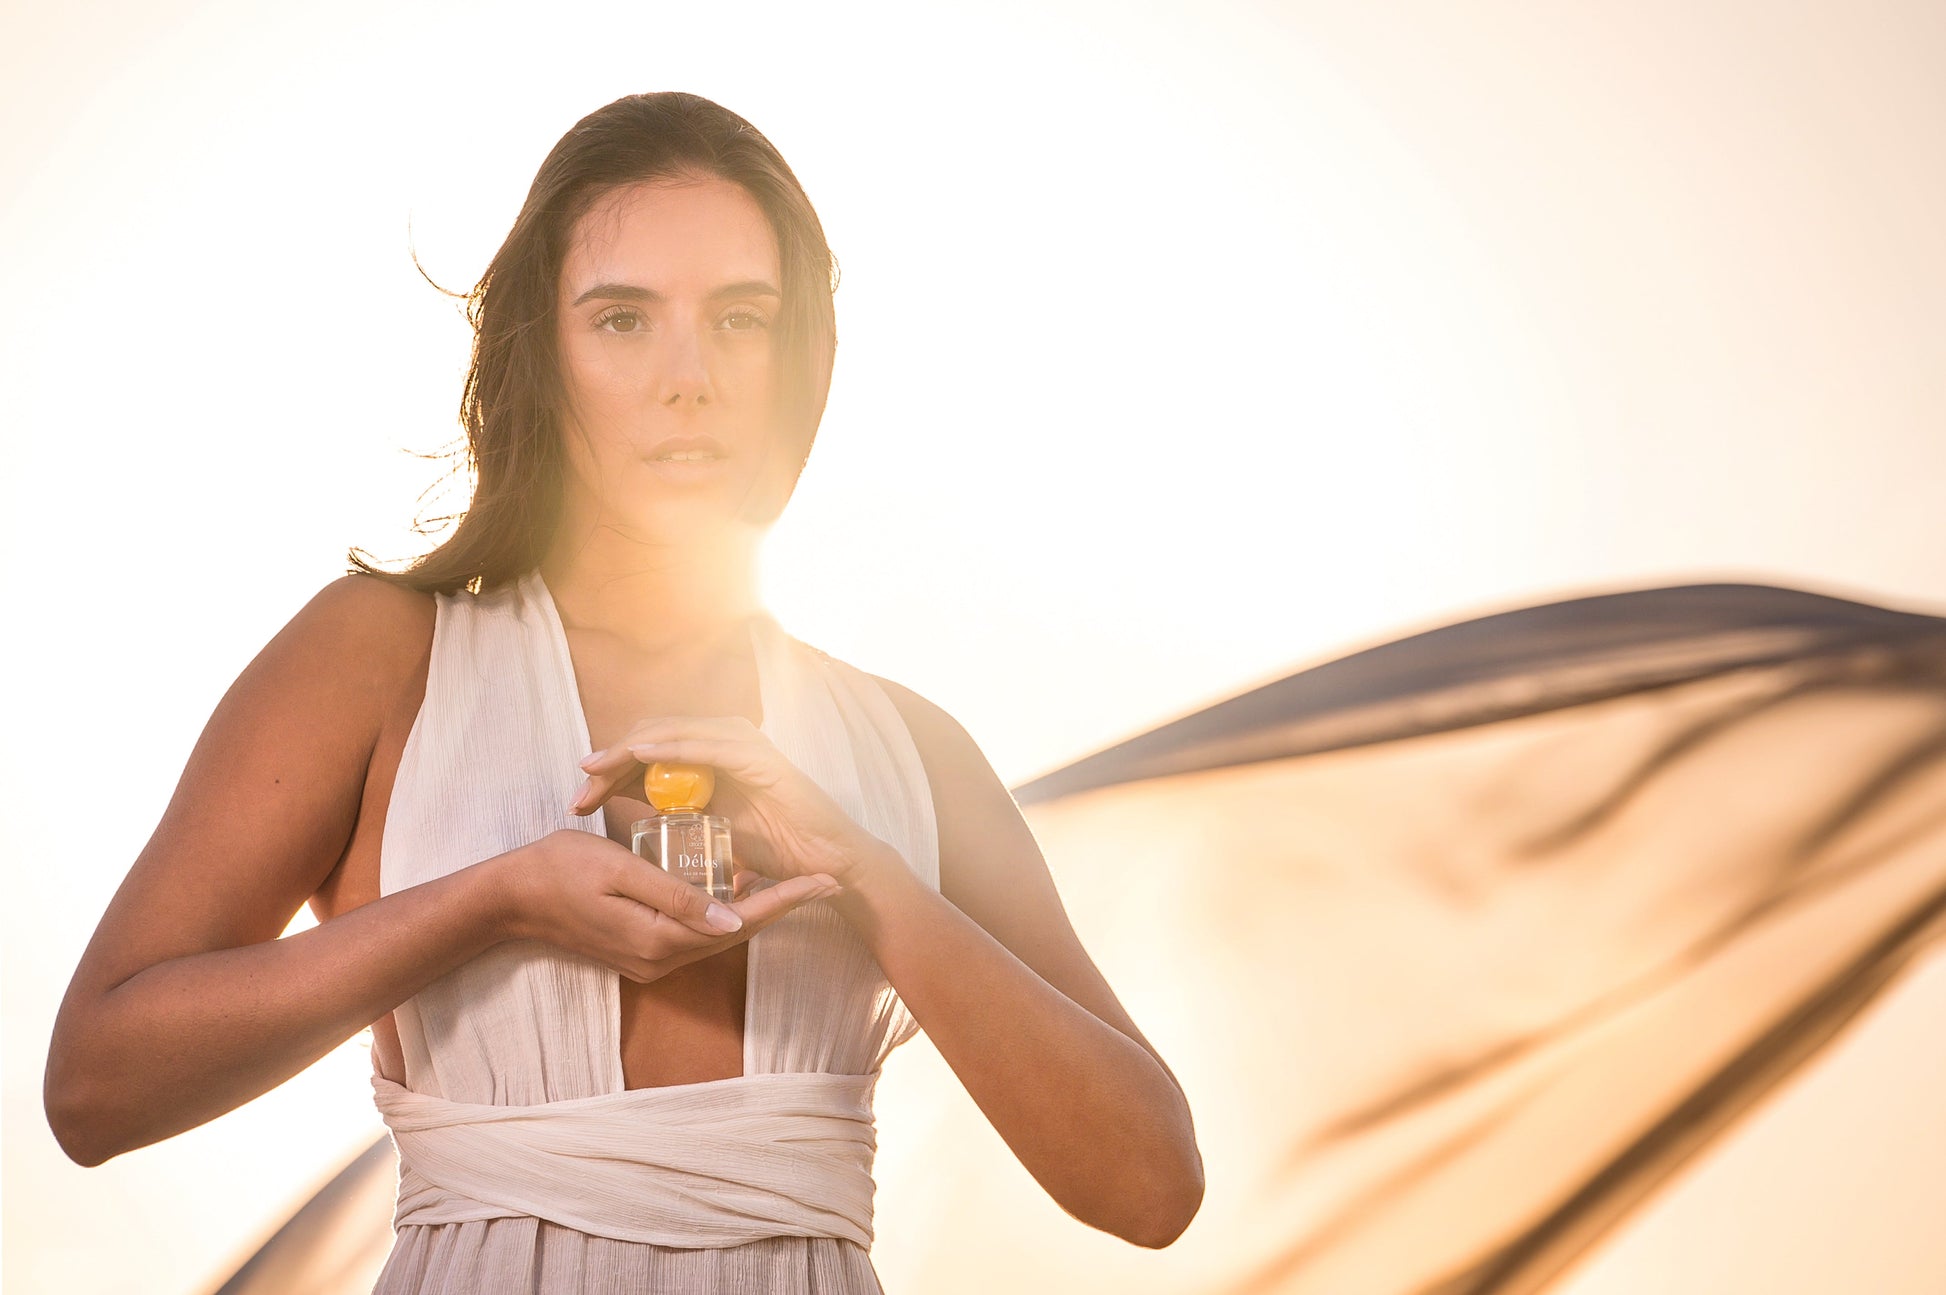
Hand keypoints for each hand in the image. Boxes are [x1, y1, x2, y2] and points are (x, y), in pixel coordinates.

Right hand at [492, 828, 839, 982]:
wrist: (512, 898)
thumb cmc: (561, 870)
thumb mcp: (620, 871)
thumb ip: (676, 897)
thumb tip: (735, 921)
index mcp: (660, 940)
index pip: (740, 922)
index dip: (787, 900)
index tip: (825, 880)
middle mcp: (661, 959)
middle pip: (738, 933)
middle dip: (783, 905)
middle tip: (824, 878)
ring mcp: (652, 960)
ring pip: (719, 935)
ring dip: (756, 910)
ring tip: (794, 879)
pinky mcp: (643, 952)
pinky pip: (696, 934)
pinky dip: (723, 912)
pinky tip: (739, 888)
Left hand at [569, 715, 898, 889]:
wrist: (824, 861)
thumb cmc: (775, 847)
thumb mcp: (712, 827)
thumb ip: (680, 810)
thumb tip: (637, 809)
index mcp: (713, 753)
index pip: (650, 749)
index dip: (611, 768)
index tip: (581, 797)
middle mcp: (726, 737)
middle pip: (653, 736)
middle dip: (610, 760)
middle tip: (579, 788)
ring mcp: (742, 742)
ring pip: (670, 735)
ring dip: (627, 751)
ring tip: (593, 770)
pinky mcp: (756, 756)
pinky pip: (703, 745)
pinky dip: (668, 747)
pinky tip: (636, 755)